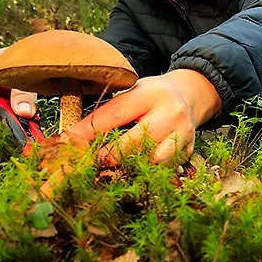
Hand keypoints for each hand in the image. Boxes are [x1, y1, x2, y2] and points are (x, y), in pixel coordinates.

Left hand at [64, 69, 221, 165]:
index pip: (116, 114)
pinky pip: (164, 168)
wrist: (189, 96)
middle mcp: (171, 113)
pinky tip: (138, 166)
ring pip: (152, 159)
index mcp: (151, 94)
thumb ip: (110, 111)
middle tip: (95, 160)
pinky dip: (148, 169)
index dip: (91, 130)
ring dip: (131, 165)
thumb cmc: (152, 95)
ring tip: (118, 164)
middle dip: (110, 154)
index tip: (72, 142)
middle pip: (135, 142)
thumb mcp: (133, 92)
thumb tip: (76, 137)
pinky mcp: (189, 150)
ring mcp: (183, 133)